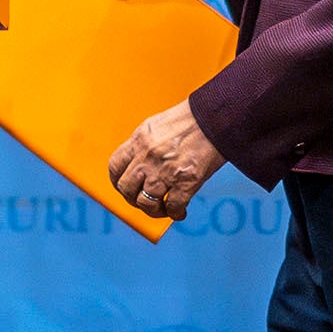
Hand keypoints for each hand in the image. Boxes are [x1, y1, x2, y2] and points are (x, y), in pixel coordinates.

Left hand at [109, 101, 225, 221]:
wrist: (216, 117)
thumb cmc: (192, 120)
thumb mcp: (158, 126)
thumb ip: (145, 145)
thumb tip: (138, 163)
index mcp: (140, 140)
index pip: (115, 167)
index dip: (117, 182)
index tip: (126, 188)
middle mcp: (148, 156)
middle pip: (126, 188)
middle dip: (133, 199)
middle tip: (145, 201)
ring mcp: (165, 170)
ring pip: (146, 202)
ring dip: (154, 211)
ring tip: (163, 209)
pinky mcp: (186, 181)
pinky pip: (173, 207)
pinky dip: (175, 214)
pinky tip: (180, 212)